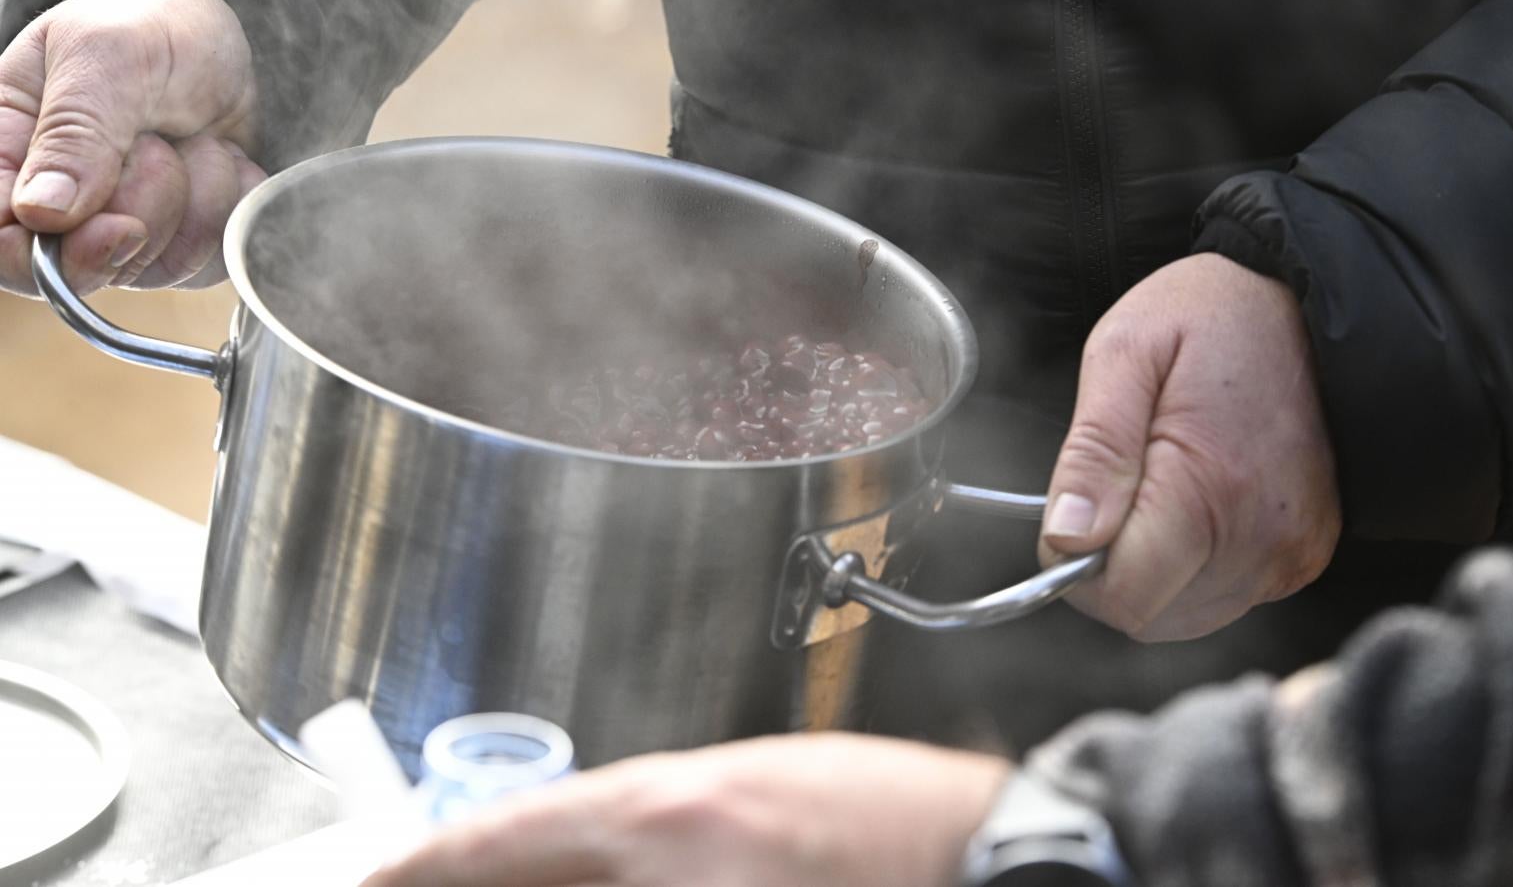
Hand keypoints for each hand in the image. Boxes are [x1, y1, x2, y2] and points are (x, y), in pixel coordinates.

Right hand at [0, 0, 264, 294]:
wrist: (227, 31)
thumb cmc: (148, 26)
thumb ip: (74, 129)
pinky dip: (230, 207)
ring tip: (191, 137)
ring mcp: (121, 229)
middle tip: (158, 140)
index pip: (0, 243)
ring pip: (157, 267)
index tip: (116, 226)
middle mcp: (57, 205)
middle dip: (144, 206)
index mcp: (8, 151)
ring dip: (194, 196)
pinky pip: (211, 262)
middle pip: (84, 266)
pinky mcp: (181, 241)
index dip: (49, 256)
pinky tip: (223, 158)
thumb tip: (42, 213)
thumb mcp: (105, 53)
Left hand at [364, 733, 1010, 886]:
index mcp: (665, 812)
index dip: (418, 872)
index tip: (375, 882)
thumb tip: (562, 853)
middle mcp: (663, 879)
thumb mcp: (747, 787)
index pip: (496, 845)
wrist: (985, 859)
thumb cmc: (883, 816)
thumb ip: (647, 823)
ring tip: (553, 885)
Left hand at [1040, 252, 1340, 640]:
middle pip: (1149, 615)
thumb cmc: (1215, 318)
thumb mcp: (1125, 352)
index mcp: (1210, 486)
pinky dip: (1190, 570)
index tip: (1072, 514)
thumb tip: (1067, 535)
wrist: (1312, 305)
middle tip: (1112, 491)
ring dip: (1150, 572)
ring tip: (1155, 489)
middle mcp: (1261, 536)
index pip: (1123, 594)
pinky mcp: (1304, 556)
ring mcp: (1290, 553)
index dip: (1075, 565)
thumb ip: (1093, 450)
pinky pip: (1223, 598)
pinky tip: (1190, 506)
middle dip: (1109, 569)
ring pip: (1183, 616)